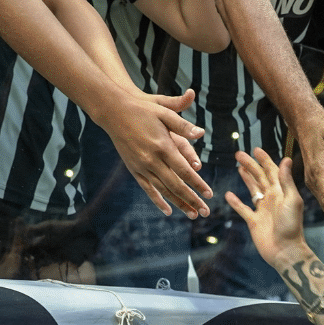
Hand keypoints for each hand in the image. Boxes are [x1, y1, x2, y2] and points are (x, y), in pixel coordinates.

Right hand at [103, 87, 211, 217]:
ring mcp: (141, 166)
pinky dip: (158, 200)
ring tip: (192, 214)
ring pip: (163, 190)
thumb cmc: (143, 110)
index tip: (209, 194)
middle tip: (206, 212)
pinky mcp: (133, 169)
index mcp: (162, 146)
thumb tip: (201, 133)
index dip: (197, 184)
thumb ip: (183, 125)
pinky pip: (147, 188)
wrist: (114, 111)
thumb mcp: (164, 112)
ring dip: (178, 203)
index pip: (184, 171)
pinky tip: (167, 211)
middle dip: (192, 200)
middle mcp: (151, 159)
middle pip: (175, 185)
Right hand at [224, 148, 304, 267]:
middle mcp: (272, 198)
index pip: (272, 171)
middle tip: (239, 154)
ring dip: (246, 178)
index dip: (264, 160)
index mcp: (281, 192)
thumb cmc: (292, 226)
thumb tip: (286, 159)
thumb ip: (286, 180)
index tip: (256, 149)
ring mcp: (262, 209)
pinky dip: (236, 202)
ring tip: (238, 167)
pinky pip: (243, 209)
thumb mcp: (291, 200)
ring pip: (252, 190)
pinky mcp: (254, 221)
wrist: (285, 251)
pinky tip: (229, 194)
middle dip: (250, 165)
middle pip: (260, 178)